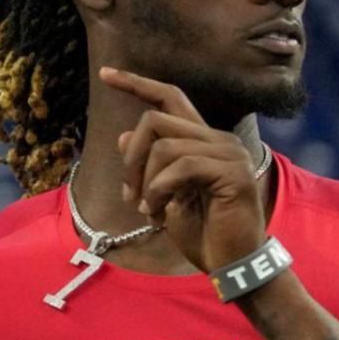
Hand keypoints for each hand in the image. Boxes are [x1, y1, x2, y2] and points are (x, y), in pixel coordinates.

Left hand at [99, 66, 269, 274]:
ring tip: (148, 211)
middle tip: (128, 196)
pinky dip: (159, 190)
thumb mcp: (164, 197)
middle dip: (131, 158)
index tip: (105, 74)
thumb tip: (124, 135)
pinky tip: (160, 213)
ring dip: (145, 182)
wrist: (233, 265)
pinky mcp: (232, 172)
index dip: (137, 84)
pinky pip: (180, 166)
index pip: (170, 97)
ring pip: (164, 145)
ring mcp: (228, 153)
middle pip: (156, 120)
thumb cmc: (203, 235)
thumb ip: (149, 166)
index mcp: (204, 141)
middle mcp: (219, 139)